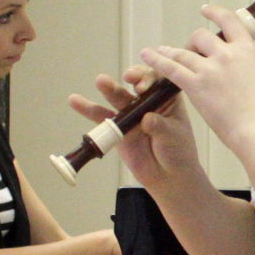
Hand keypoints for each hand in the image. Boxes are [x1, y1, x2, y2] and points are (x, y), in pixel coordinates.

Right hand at [68, 68, 199, 189]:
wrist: (168, 177)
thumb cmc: (178, 153)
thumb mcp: (174, 137)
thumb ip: (160, 127)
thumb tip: (147, 119)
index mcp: (168, 100)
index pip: (160, 80)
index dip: (151, 78)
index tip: (143, 87)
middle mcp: (149, 103)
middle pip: (138, 84)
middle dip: (133, 77)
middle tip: (129, 78)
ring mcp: (132, 114)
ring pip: (119, 98)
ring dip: (109, 88)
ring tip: (100, 80)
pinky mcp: (118, 128)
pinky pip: (102, 117)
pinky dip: (88, 109)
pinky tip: (75, 100)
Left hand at [140, 4, 254, 154]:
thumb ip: (245, 68)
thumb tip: (236, 69)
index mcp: (247, 50)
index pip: (229, 21)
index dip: (214, 13)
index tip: (205, 10)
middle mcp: (227, 54)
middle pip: (200, 37)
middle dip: (192, 43)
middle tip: (189, 53)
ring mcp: (210, 69)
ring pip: (183, 52)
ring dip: (170, 52)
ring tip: (160, 52)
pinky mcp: (195, 85)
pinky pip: (171, 68)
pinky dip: (157, 60)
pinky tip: (147, 55)